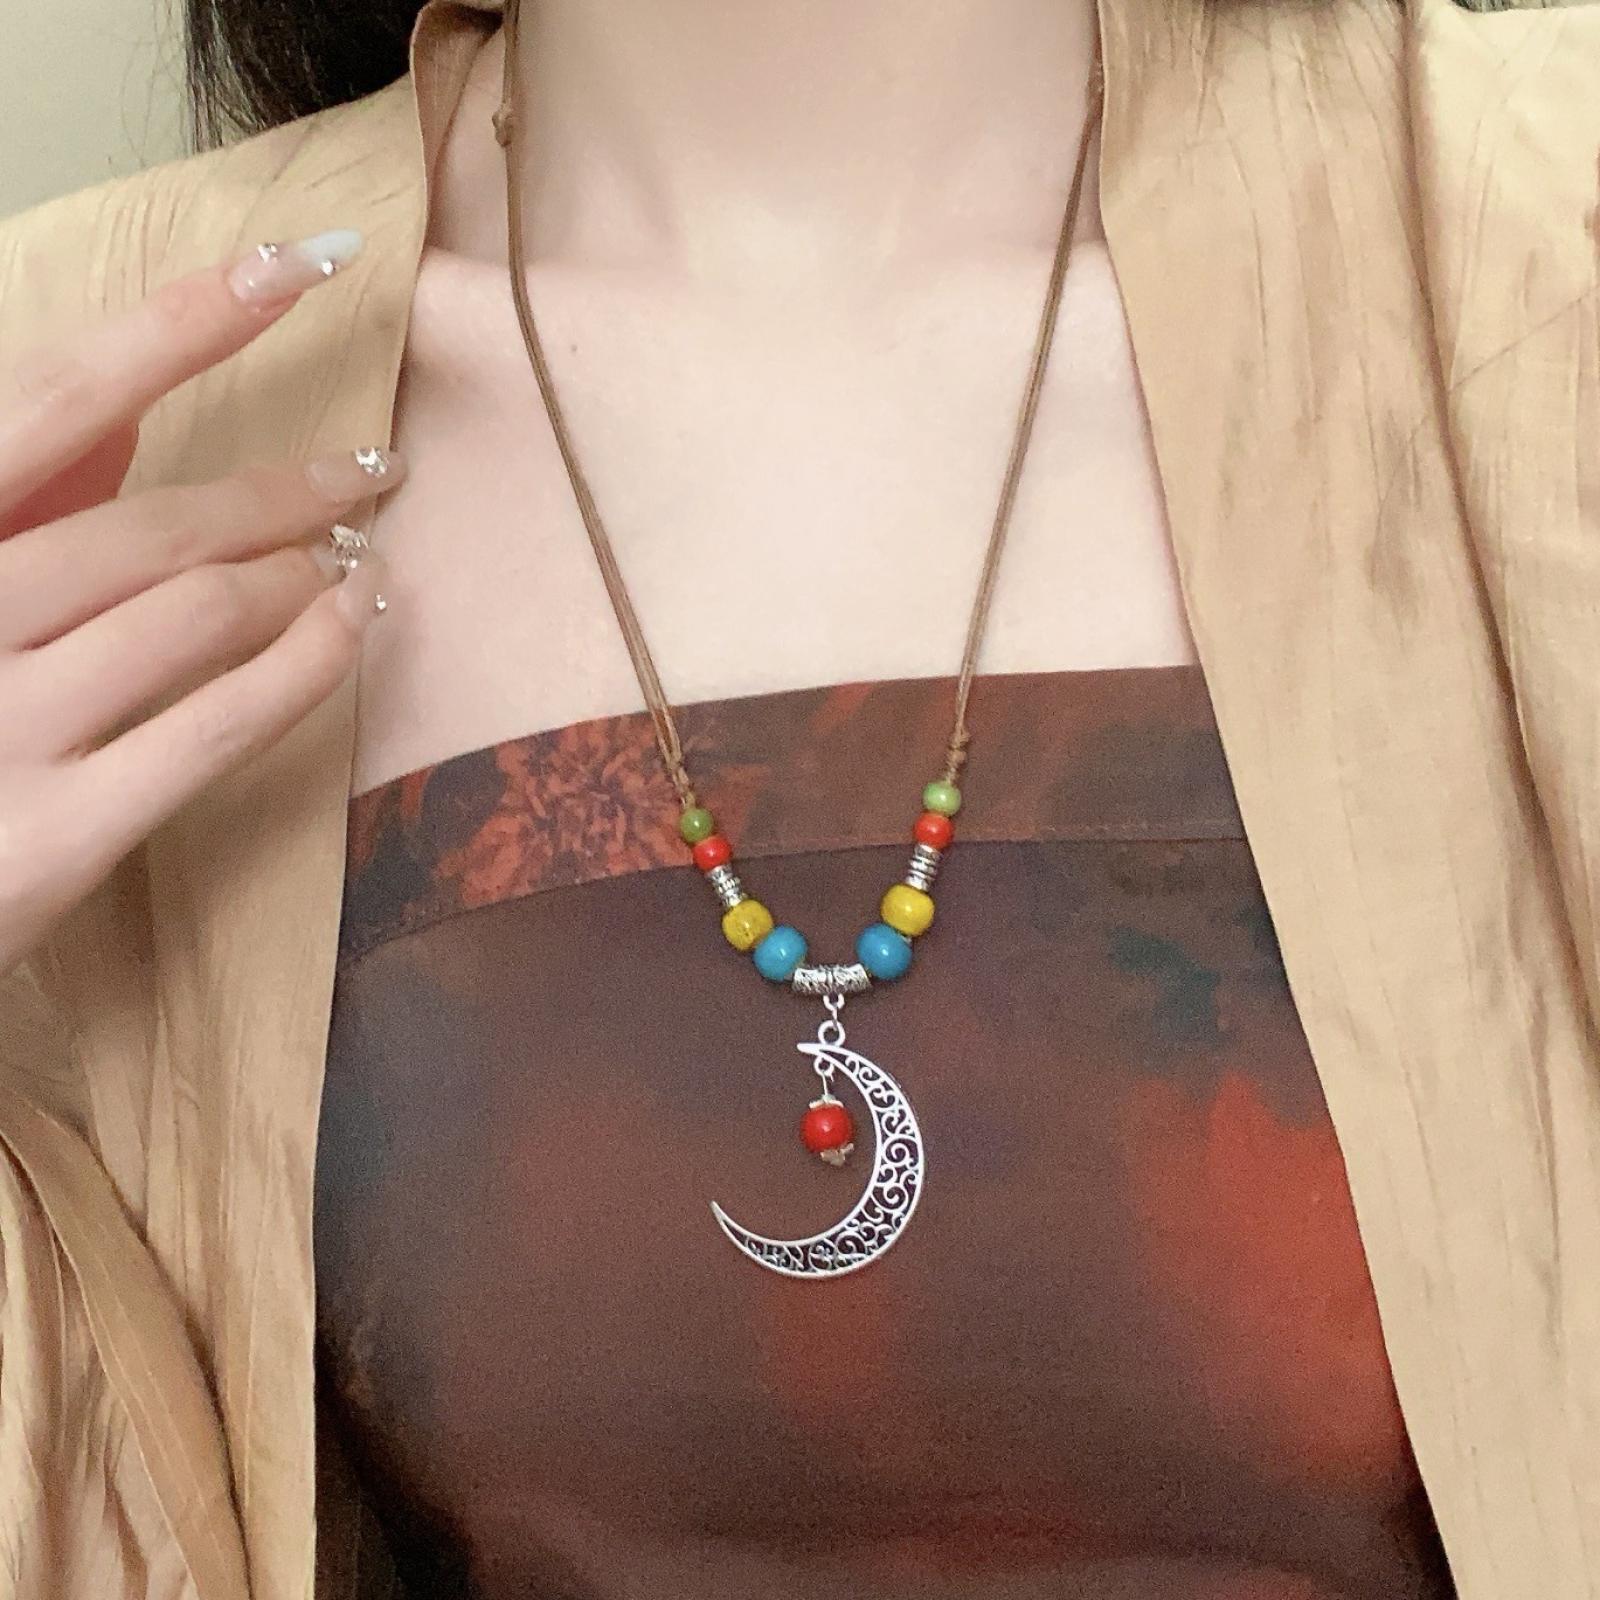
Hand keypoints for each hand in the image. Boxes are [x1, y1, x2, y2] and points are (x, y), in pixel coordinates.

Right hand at [0, 230, 403, 976]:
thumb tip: (142, 403)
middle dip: (289, 496)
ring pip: (201, 613)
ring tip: (356, 571)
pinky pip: (220, 725)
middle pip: (161, 523)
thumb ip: (24, 496)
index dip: (193, 319)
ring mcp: (1, 721)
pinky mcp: (58, 829)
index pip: (66, 394)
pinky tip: (355, 634)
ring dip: (304, 585)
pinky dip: (309, 669)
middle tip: (369, 476)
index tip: (306, 263)